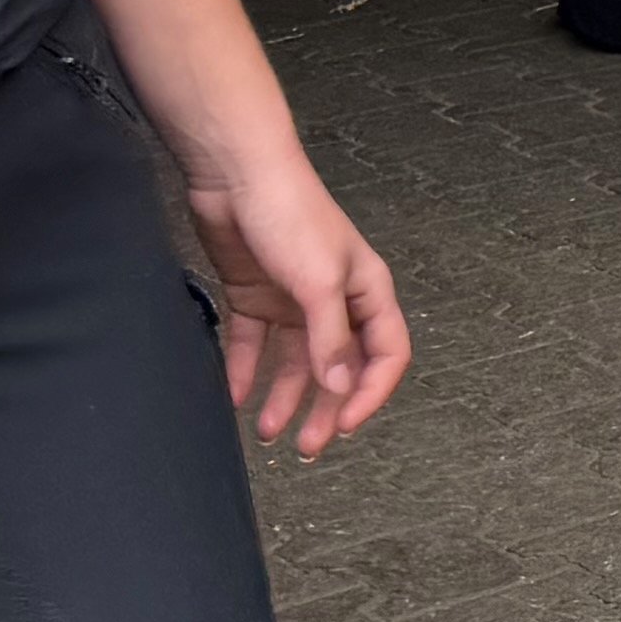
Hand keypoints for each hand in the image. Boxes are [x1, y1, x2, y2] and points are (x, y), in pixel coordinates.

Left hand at [187, 152, 410, 454]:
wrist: (236, 176)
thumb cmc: (291, 214)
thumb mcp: (319, 281)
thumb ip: (330, 337)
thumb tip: (339, 387)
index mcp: (367, 292)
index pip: (385, 354)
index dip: (370, 393)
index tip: (346, 425)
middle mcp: (335, 300)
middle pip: (338, 366)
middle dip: (325, 408)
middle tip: (307, 446)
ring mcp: (294, 300)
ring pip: (295, 361)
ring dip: (284, 397)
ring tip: (266, 431)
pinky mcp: (256, 295)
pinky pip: (254, 344)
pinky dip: (245, 370)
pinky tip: (235, 395)